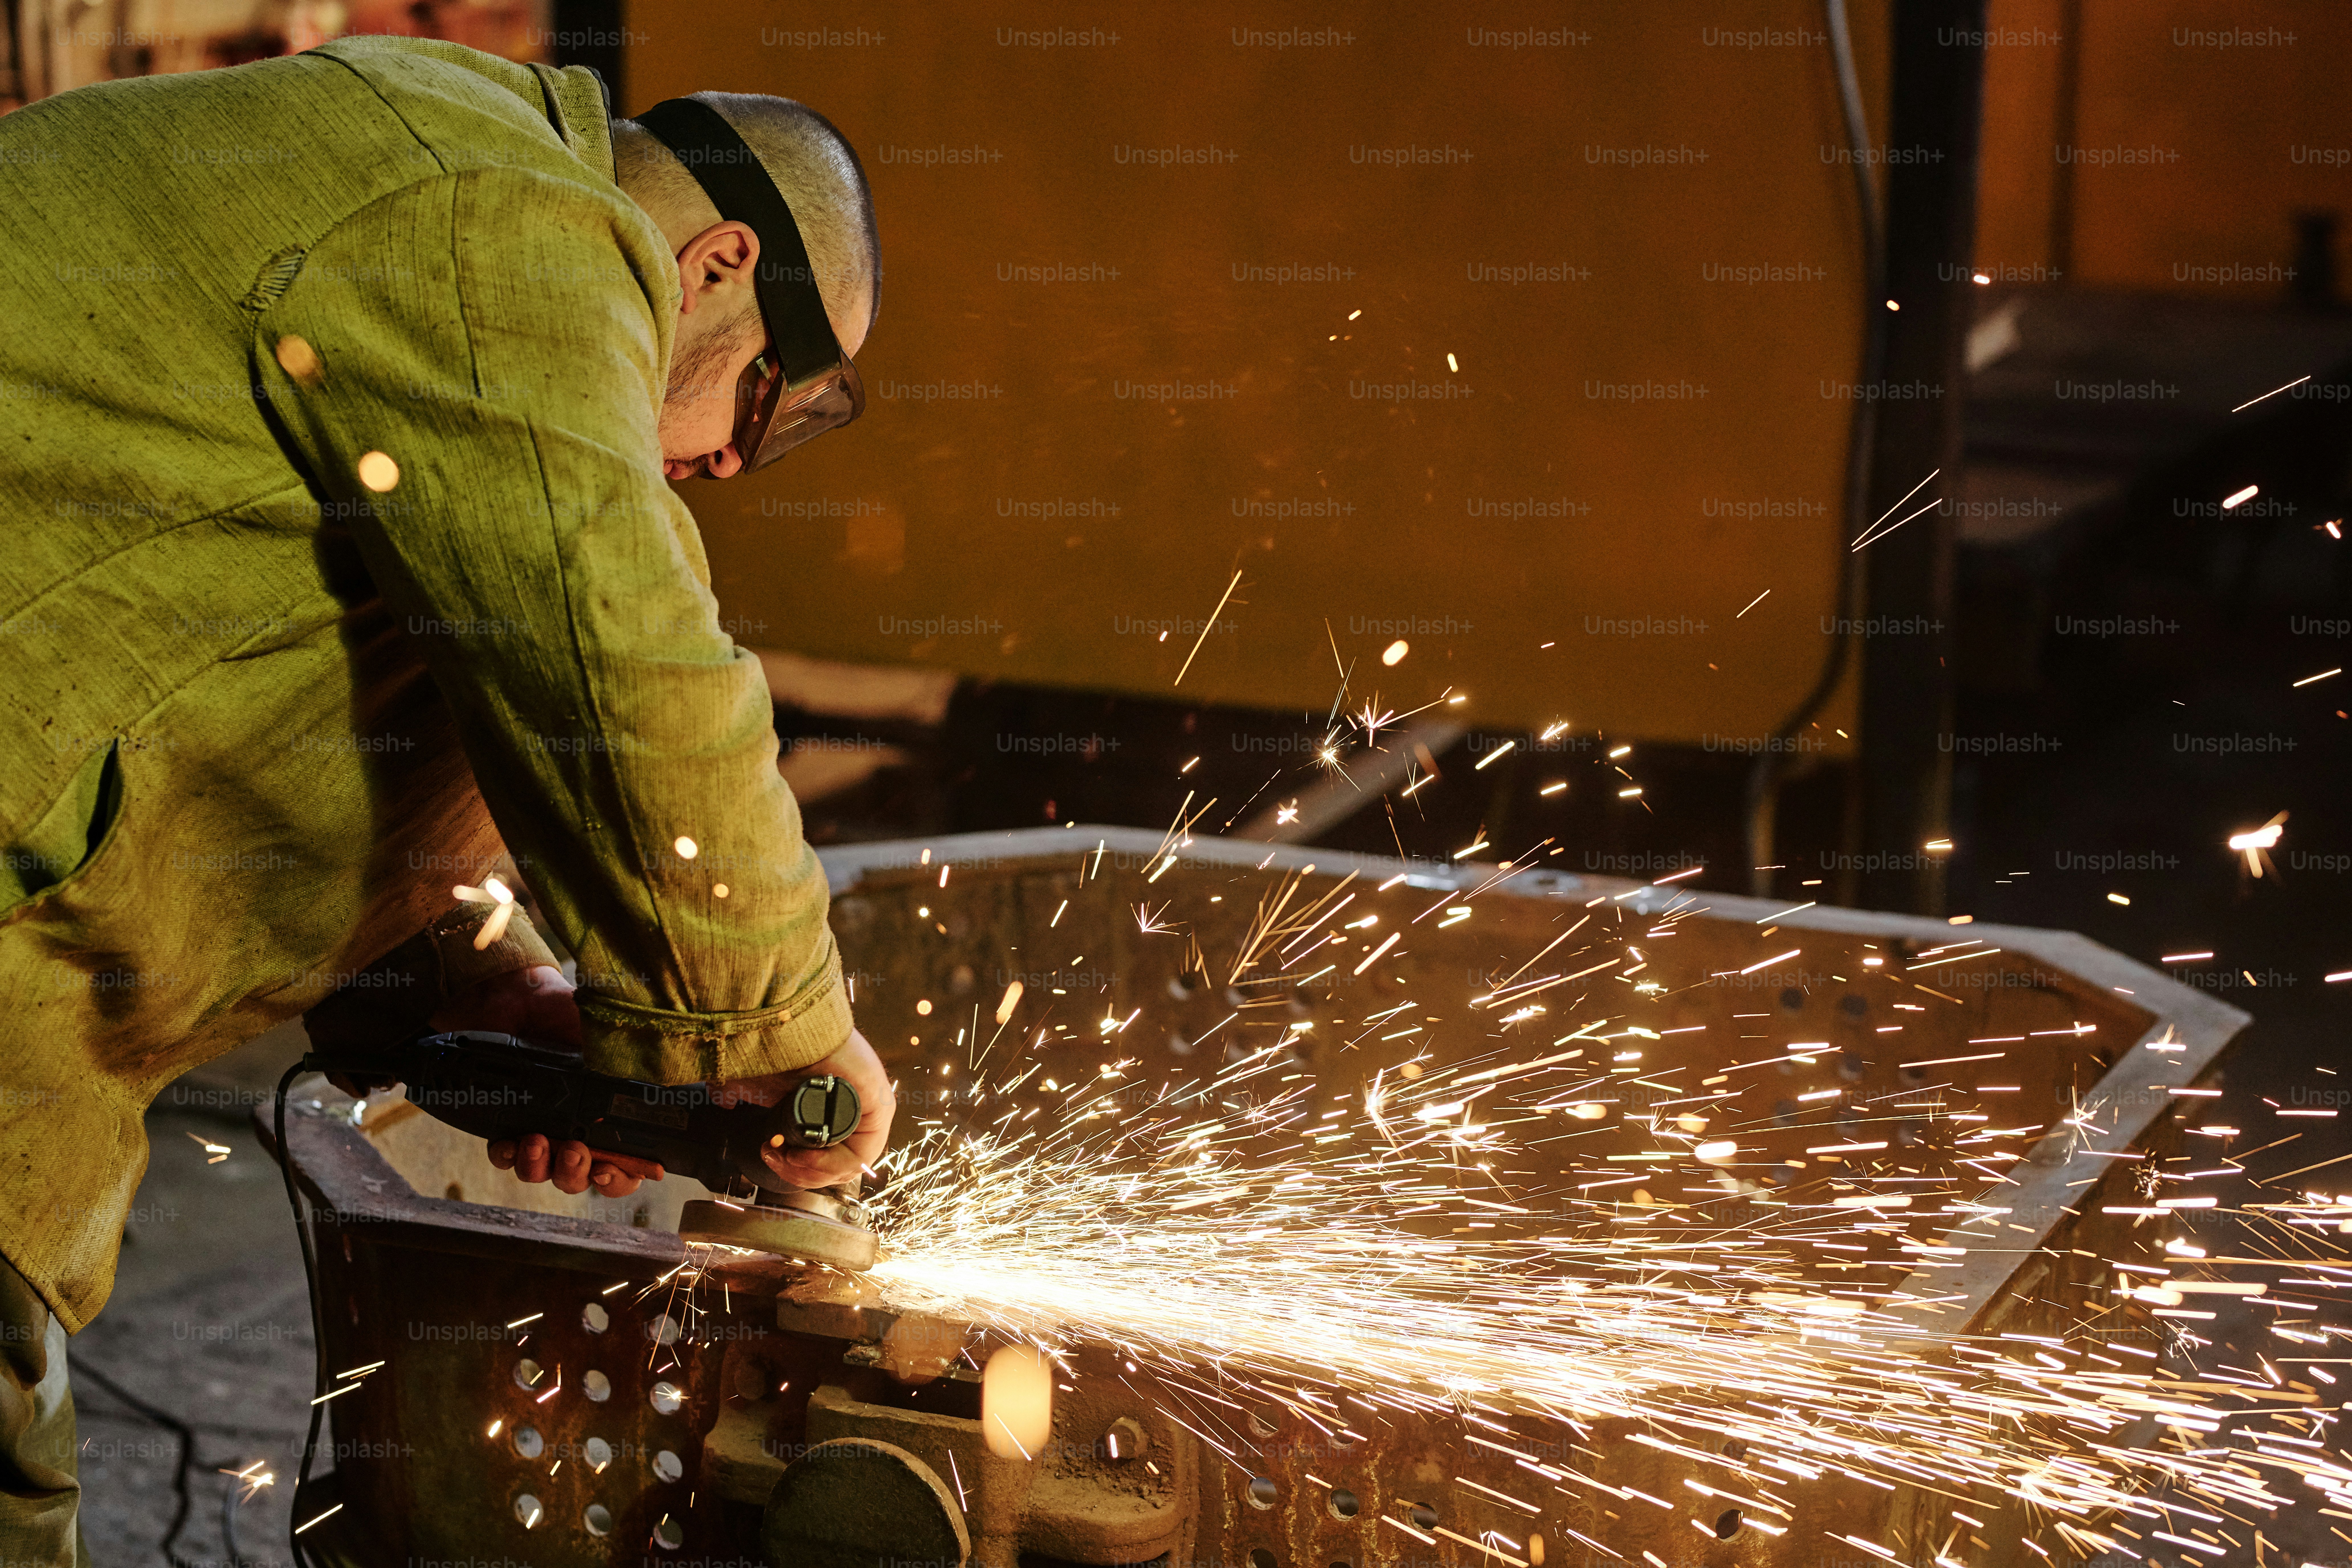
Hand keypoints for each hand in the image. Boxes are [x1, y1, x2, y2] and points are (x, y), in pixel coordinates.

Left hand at [441, 966, 648, 1198]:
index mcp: (611, 1115)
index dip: (620, 1177)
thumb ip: (643, 1061)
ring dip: (540, 1167)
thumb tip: (689, 1078)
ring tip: (536, 1143)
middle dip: (577, 1173)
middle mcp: (579, 1129)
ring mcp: (543, 1128)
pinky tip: (507, 1142)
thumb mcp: (613, 1036)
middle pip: (582, 1176)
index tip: (609, 1169)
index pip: (625, 1165)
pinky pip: (505, 1155)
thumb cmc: (570, 1013)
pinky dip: (506, 1155)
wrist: (520, 998)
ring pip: (543, 1171)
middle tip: (573, 1152)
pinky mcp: (507, 1122)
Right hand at [712, 1028, 894, 1189]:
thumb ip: (739, 1092)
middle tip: (774, 1159)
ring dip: (808, 1171)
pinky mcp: (879, 1106)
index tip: (770, 1156)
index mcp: (834, 1109)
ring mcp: (870, 1110)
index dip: (795, 1169)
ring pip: (847, 1166)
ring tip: (784, 1157)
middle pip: (836, 1168)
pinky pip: (861, 1153)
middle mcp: (855, 1111)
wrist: (789, 1030)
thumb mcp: (756, 1083)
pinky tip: (803, 1156)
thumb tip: (725, 1100)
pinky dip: (829, 1163)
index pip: (826, 1160)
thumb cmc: (777, 1050)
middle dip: (798, 1173)